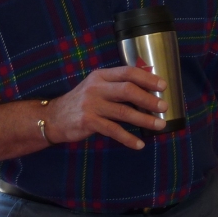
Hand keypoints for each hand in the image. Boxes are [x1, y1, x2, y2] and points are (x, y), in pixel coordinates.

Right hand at [45, 66, 168, 149]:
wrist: (53, 117)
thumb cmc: (82, 101)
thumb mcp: (97, 86)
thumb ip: (117, 85)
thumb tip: (148, 89)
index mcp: (101, 75)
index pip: (128, 72)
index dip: (147, 78)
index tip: (163, 86)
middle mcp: (96, 87)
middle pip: (128, 90)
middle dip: (149, 99)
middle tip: (164, 107)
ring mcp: (91, 105)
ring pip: (124, 112)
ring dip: (144, 119)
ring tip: (159, 125)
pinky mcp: (88, 122)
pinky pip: (113, 130)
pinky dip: (128, 138)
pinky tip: (139, 144)